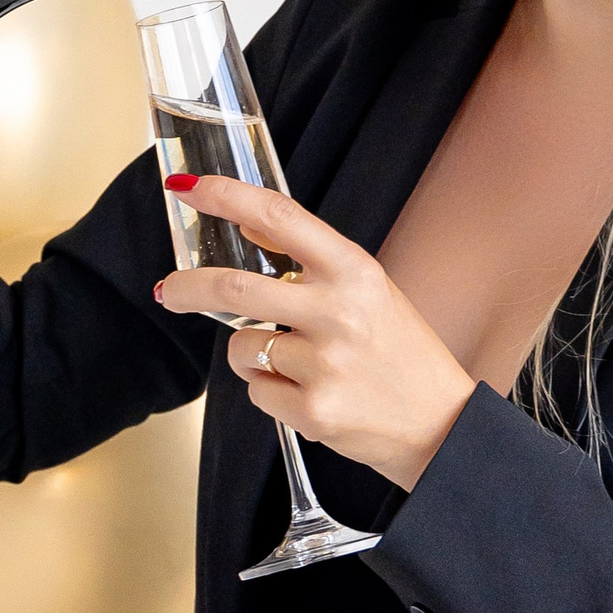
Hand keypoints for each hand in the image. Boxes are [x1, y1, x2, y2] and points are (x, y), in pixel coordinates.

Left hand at [156, 178, 474, 491]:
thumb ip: (311, 261)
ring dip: (252, 356)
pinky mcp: (313, 411)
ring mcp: (324, 365)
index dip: (226, 197)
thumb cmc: (402, 353)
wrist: (441, 425)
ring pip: (242, 349)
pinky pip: (257, 393)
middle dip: (188, 288)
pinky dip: (271, 393)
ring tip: (297, 366)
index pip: (280, 218)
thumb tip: (248, 225)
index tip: (188, 187)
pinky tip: (310, 395)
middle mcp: (339, 313)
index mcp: (355, 272)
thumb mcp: (370, 291)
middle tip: (170, 291)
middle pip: (234, 289)